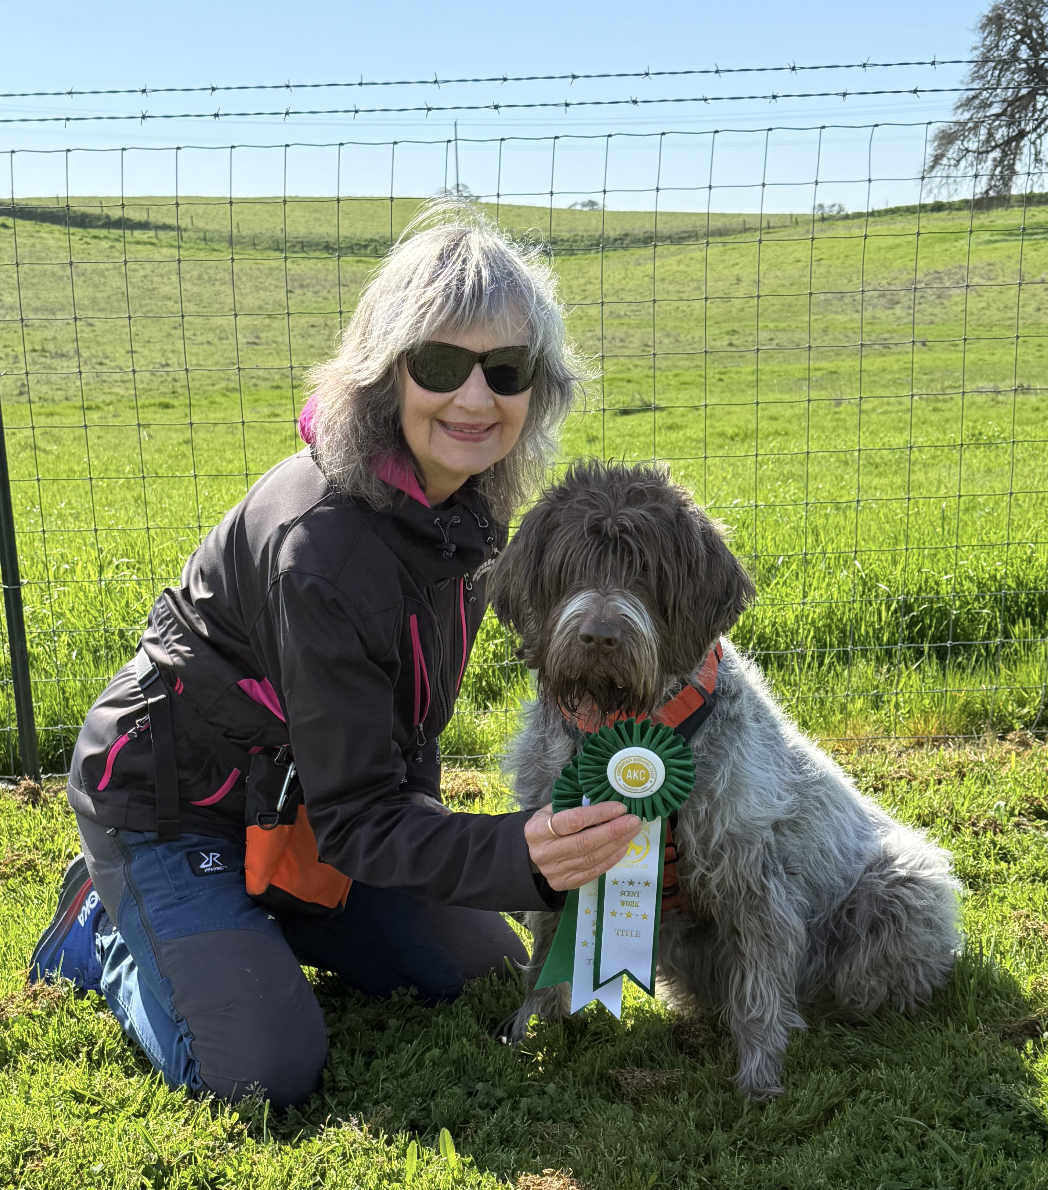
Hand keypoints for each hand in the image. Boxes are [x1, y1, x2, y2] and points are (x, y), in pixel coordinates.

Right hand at [525, 801, 640, 891]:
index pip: (572, 821)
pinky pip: (592, 872)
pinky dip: (610, 860)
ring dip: (615, 844)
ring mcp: (554, 871)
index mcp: (537, 830)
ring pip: (591, 858)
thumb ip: (575, 806)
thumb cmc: (547, 825)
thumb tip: (608, 804)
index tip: (620, 807)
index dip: (598, 814)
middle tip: (633, 821)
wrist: (534, 852)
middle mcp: (544, 853)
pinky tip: (622, 848)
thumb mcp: (552, 810)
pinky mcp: (564, 883)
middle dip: (613, 831)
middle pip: (584, 842)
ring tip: (631, 832)